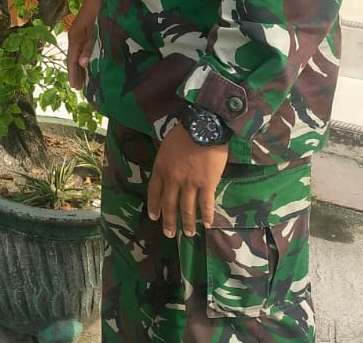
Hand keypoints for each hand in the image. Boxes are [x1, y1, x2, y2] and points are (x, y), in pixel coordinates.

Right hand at [66, 0, 99, 89]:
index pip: (72, 60)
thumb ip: (88, 47)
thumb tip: (81, 64)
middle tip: (79, 88)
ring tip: (83, 80)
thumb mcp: (95, 30)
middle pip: (73, 59)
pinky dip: (83, 59)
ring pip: (77, 55)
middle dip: (75, 73)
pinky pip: (82, 49)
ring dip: (79, 67)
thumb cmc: (98, 11)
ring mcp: (79, 34)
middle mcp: (74, 37)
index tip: (75, 87)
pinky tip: (88, 64)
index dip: (73, 74)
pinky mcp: (85, 32)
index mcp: (74, 38)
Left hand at [147, 123, 228, 237]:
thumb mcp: (166, 146)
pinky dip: (206, 216)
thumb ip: (166, 162)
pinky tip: (207, 224)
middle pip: (169, 204)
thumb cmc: (185, 133)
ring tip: (188, 234)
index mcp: (161, 168)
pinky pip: (206, 204)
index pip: (154, 191)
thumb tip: (169, 170)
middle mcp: (173, 179)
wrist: (203, 127)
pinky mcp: (206, 184)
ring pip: (186, 208)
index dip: (154, 206)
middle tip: (169, 234)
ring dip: (187, 223)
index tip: (154, 217)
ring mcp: (190, 183)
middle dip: (169, 221)